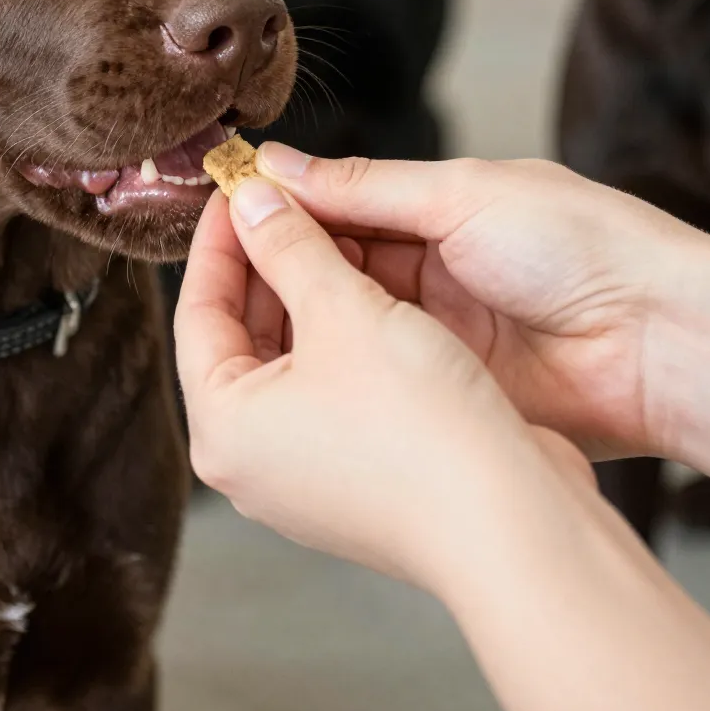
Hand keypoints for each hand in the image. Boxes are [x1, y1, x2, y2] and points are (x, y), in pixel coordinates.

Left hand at [175, 179, 591, 594]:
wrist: (512, 522)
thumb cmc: (420, 427)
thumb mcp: (344, 309)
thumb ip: (289, 245)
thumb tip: (251, 201)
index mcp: (221, 429)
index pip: (197, 311)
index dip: (221, 238)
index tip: (241, 188)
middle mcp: (250, 461)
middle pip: (240, 337)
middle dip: (268, 264)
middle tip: (289, 202)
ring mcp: (303, 476)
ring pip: (290, 361)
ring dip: (310, 296)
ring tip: (336, 234)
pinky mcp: (355, 480)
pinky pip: (330, 390)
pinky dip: (342, 339)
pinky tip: (373, 294)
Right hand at [248, 146, 709, 458]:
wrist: (661, 344)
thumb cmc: (583, 246)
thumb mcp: (461, 196)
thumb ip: (366, 188)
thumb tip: (278, 165)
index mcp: (442, 210)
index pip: (342, 205)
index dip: (285, 208)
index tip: (226, 208)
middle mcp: (434, 272)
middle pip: (336, 265)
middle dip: (282, 262)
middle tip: (220, 265)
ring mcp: (439, 335)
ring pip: (349, 321)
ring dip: (302, 314)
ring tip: (239, 315)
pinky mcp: (448, 390)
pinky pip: (379, 372)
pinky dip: (338, 363)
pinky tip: (290, 363)